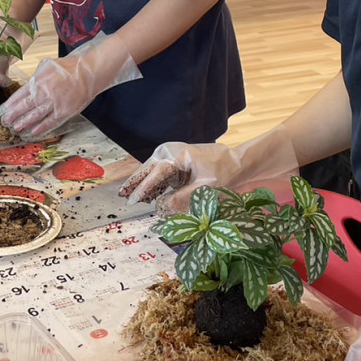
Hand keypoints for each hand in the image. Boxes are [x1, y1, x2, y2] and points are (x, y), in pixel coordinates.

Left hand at [0, 33, 139, 138]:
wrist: (88, 72)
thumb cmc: (68, 67)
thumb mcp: (47, 65)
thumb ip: (36, 76)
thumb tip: (27, 86)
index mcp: (38, 81)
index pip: (19, 95)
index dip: (9, 104)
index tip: (1, 111)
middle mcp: (44, 93)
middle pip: (24, 107)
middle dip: (12, 116)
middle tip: (4, 122)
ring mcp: (54, 104)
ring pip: (35, 117)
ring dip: (23, 124)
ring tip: (14, 128)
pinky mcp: (64, 112)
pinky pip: (50, 122)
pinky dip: (40, 128)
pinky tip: (32, 132)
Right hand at [120, 125, 297, 210]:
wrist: (239, 162)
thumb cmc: (225, 172)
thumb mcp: (205, 189)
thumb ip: (182, 199)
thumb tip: (161, 208)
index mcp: (177, 154)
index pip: (155, 174)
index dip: (142, 188)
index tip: (131, 200)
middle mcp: (170, 152)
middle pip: (148, 169)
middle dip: (136, 183)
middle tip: (121, 196)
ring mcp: (172, 156)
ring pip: (152, 172)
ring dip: (143, 185)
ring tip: (128, 197)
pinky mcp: (176, 163)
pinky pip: (160, 175)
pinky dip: (153, 184)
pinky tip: (146, 195)